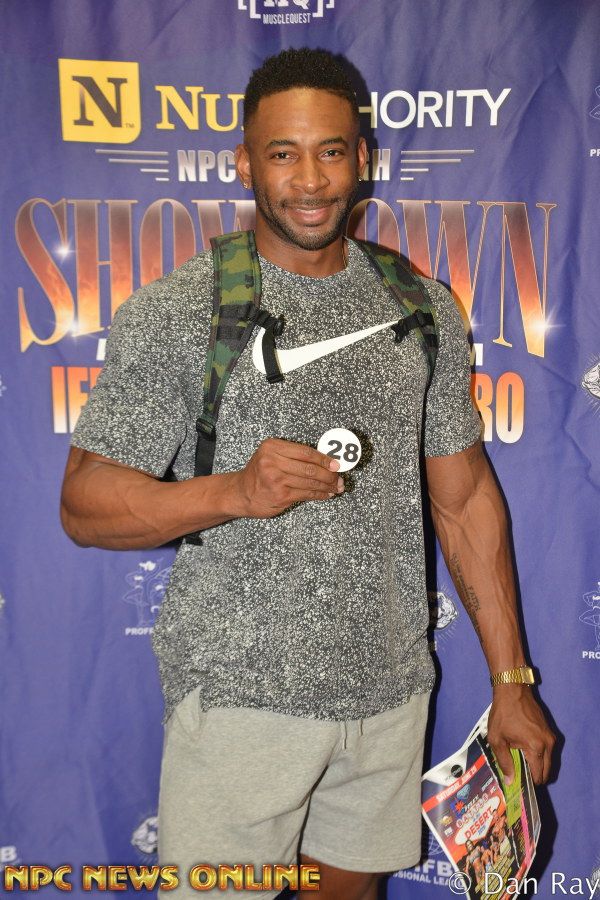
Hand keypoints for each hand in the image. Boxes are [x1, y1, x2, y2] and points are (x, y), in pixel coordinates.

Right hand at [227, 437, 343, 518]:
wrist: (240, 493)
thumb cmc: (259, 474)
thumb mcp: (270, 456)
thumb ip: (292, 456)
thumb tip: (325, 461)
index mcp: (272, 447)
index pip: (305, 452)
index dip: (324, 458)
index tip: (336, 464)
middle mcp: (272, 461)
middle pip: (310, 468)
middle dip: (329, 474)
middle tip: (339, 478)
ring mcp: (276, 479)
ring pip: (310, 482)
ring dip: (327, 486)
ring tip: (336, 487)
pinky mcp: (280, 495)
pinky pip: (306, 494)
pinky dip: (319, 495)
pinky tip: (326, 494)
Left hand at [487, 686, 555, 784]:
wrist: (512, 690)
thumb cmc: (503, 713)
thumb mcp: (497, 739)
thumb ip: (504, 762)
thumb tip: (510, 781)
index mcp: (536, 747)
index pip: (538, 776)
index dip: (529, 783)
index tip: (519, 784)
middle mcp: (548, 744)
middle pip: (547, 772)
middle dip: (534, 776)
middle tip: (519, 775)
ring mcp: (550, 737)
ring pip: (548, 762)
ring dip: (537, 765)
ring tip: (520, 761)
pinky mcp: (549, 732)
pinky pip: (547, 751)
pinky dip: (538, 755)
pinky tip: (524, 750)